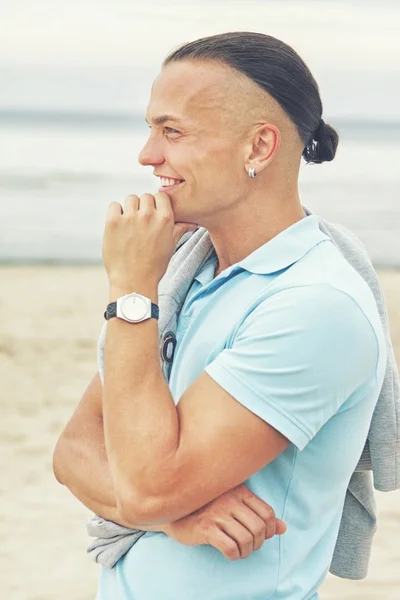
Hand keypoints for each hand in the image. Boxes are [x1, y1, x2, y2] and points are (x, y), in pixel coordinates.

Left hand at [102, 193, 196, 288]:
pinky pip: (114, 206)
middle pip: (145, 197)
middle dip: (144, 207)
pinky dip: (116, 212)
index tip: (154, 214)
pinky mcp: (113, 222)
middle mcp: (148, 215)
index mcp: (165, 219)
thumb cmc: (154, 266)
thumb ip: (179, 229)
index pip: (161, 196)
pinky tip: (119, 226)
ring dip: (130, 208)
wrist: (133, 281)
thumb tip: (191, 223)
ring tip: (130, 224)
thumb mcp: (170, 246)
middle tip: (141, 223)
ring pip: (130, 199)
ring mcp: (130, 218)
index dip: (157, 204)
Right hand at [163, 484, 285, 560]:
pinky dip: (234, 555)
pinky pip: (230, 548)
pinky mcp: (206, 528)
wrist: (177, 511)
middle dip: (257, 544)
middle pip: (258, 528)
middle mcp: (230, 499)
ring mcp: (217, 513)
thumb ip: (259, 515)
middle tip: (249, 546)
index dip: (269, 530)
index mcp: (239, 491)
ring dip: (246, 552)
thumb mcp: (236, 507)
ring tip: (239, 551)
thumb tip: (283, 528)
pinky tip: (229, 553)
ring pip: (246, 540)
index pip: (267, 513)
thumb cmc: (209, 509)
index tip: (261, 536)